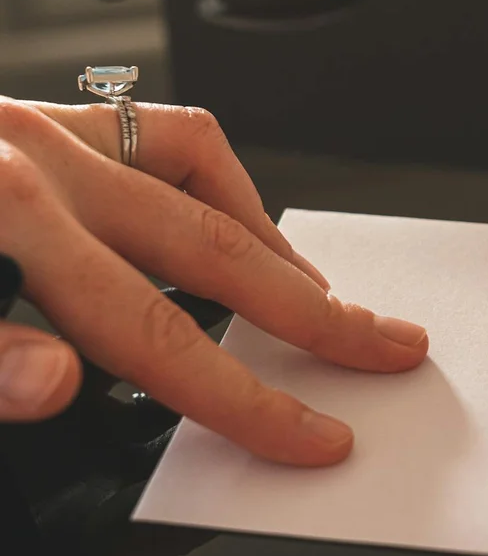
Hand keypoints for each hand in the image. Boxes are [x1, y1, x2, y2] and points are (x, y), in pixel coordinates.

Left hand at [0, 100, 427, 464]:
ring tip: (315, 294)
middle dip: (315, 312)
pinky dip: (216, 177)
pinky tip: (230, 216)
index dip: (248, 397)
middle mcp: (42, 165)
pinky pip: (160, 130)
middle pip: (217, 251)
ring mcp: (45, 134)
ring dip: (269, 244)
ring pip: (201, 173)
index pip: (160, 333)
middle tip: (382, 345)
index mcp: (5, 216)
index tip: (310, 434)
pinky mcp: (40, 121)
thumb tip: (54, 387)